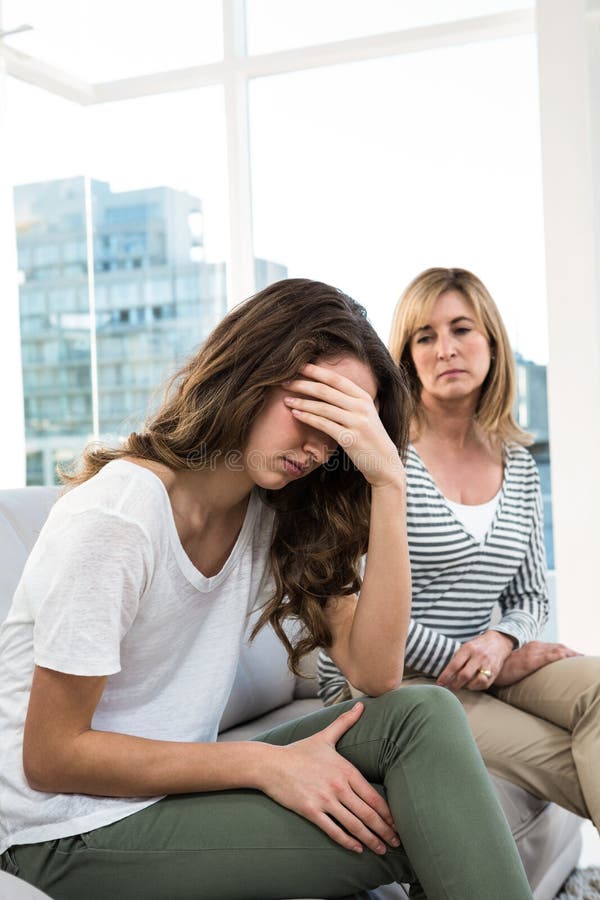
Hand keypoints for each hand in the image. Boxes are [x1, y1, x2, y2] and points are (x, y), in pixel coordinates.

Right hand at [260, 702, 399, 854]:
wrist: (271, 763)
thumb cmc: (299, 751)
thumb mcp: (325, 736)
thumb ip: (345, 722)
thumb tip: (362, 705)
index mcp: (345, 769)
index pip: (373, 796)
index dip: (388, 813)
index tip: (398, 825)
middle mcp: (338, 785)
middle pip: (367, 813)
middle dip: (384, 830)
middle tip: (396, 843)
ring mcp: (324, 799)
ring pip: (354, 824)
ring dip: (370, 840)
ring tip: (381, 850)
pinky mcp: (310, 811)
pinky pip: (333, 830)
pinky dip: (347, 842)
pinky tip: (357, 849)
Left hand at [283, 363, 403, 487]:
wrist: (384, 463)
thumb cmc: (369, 437)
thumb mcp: (364, 414)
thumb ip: (349, 401)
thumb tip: (325, 387)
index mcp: (363, 397)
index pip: (336, 379)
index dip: (316, 371)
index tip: (298, 366)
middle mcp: (361, 407)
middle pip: (326, 390)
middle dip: (303, 384)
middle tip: (285, 382)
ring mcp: (356, 422)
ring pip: (323, 407)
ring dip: (302, 402)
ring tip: (286, 399)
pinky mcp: (350, 439)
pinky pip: (324, 425)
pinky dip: (308, 418)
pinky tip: (296, 414)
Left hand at [437, 631, 514, 691]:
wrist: (498, 642)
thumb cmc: (478, 646)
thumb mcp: (466, 647)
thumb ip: (457, 659)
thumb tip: (446, 675)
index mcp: (468, 649)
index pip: (454, 665)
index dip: (446, 676)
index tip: (439, 683)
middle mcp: (478, 657)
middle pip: (465, 675)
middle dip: (455, 684)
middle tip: (450, 688)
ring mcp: (487, 665)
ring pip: (475, 682)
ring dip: (466, 686)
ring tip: (462, 685)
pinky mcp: (495, 672)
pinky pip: (484, 684)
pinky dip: (476, 687)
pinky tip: (472, 684)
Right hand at [494, 641, 581, 686]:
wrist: (492, 669)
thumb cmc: (504, 670)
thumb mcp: (519, 664)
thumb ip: (529, 662)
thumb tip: (535, 669)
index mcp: (532, 647)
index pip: (553, 647)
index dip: (565, 651)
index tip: (574, 655)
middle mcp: (534, 646)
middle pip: (558, 647)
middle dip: (571, 652)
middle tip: (581, 656)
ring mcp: (534, 652)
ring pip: (557, 650)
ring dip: (570, 653)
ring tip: (580, 657)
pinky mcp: (532, 660)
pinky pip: (551, 656)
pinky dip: (562, 656)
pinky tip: (569, 658)